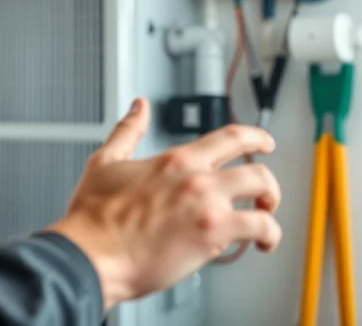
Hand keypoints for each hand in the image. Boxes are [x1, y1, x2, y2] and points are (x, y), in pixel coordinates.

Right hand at [48, 97, 280, 310]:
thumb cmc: (93, 218)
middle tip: (266, 194)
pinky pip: (260, 229)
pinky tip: (262, 244)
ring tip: (266, 222)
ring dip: (271, 207)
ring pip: (263, 194)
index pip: (229, 137)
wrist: (90, 254)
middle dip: (268, 183)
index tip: (264, 142)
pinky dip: (269, 236)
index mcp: (175, 160)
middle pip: (256, 168)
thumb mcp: (105, 161)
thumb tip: (137, 108)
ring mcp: (207, 205)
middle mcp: (196, 178)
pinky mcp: (213, 234)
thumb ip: (126, 131)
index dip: (255, 137)